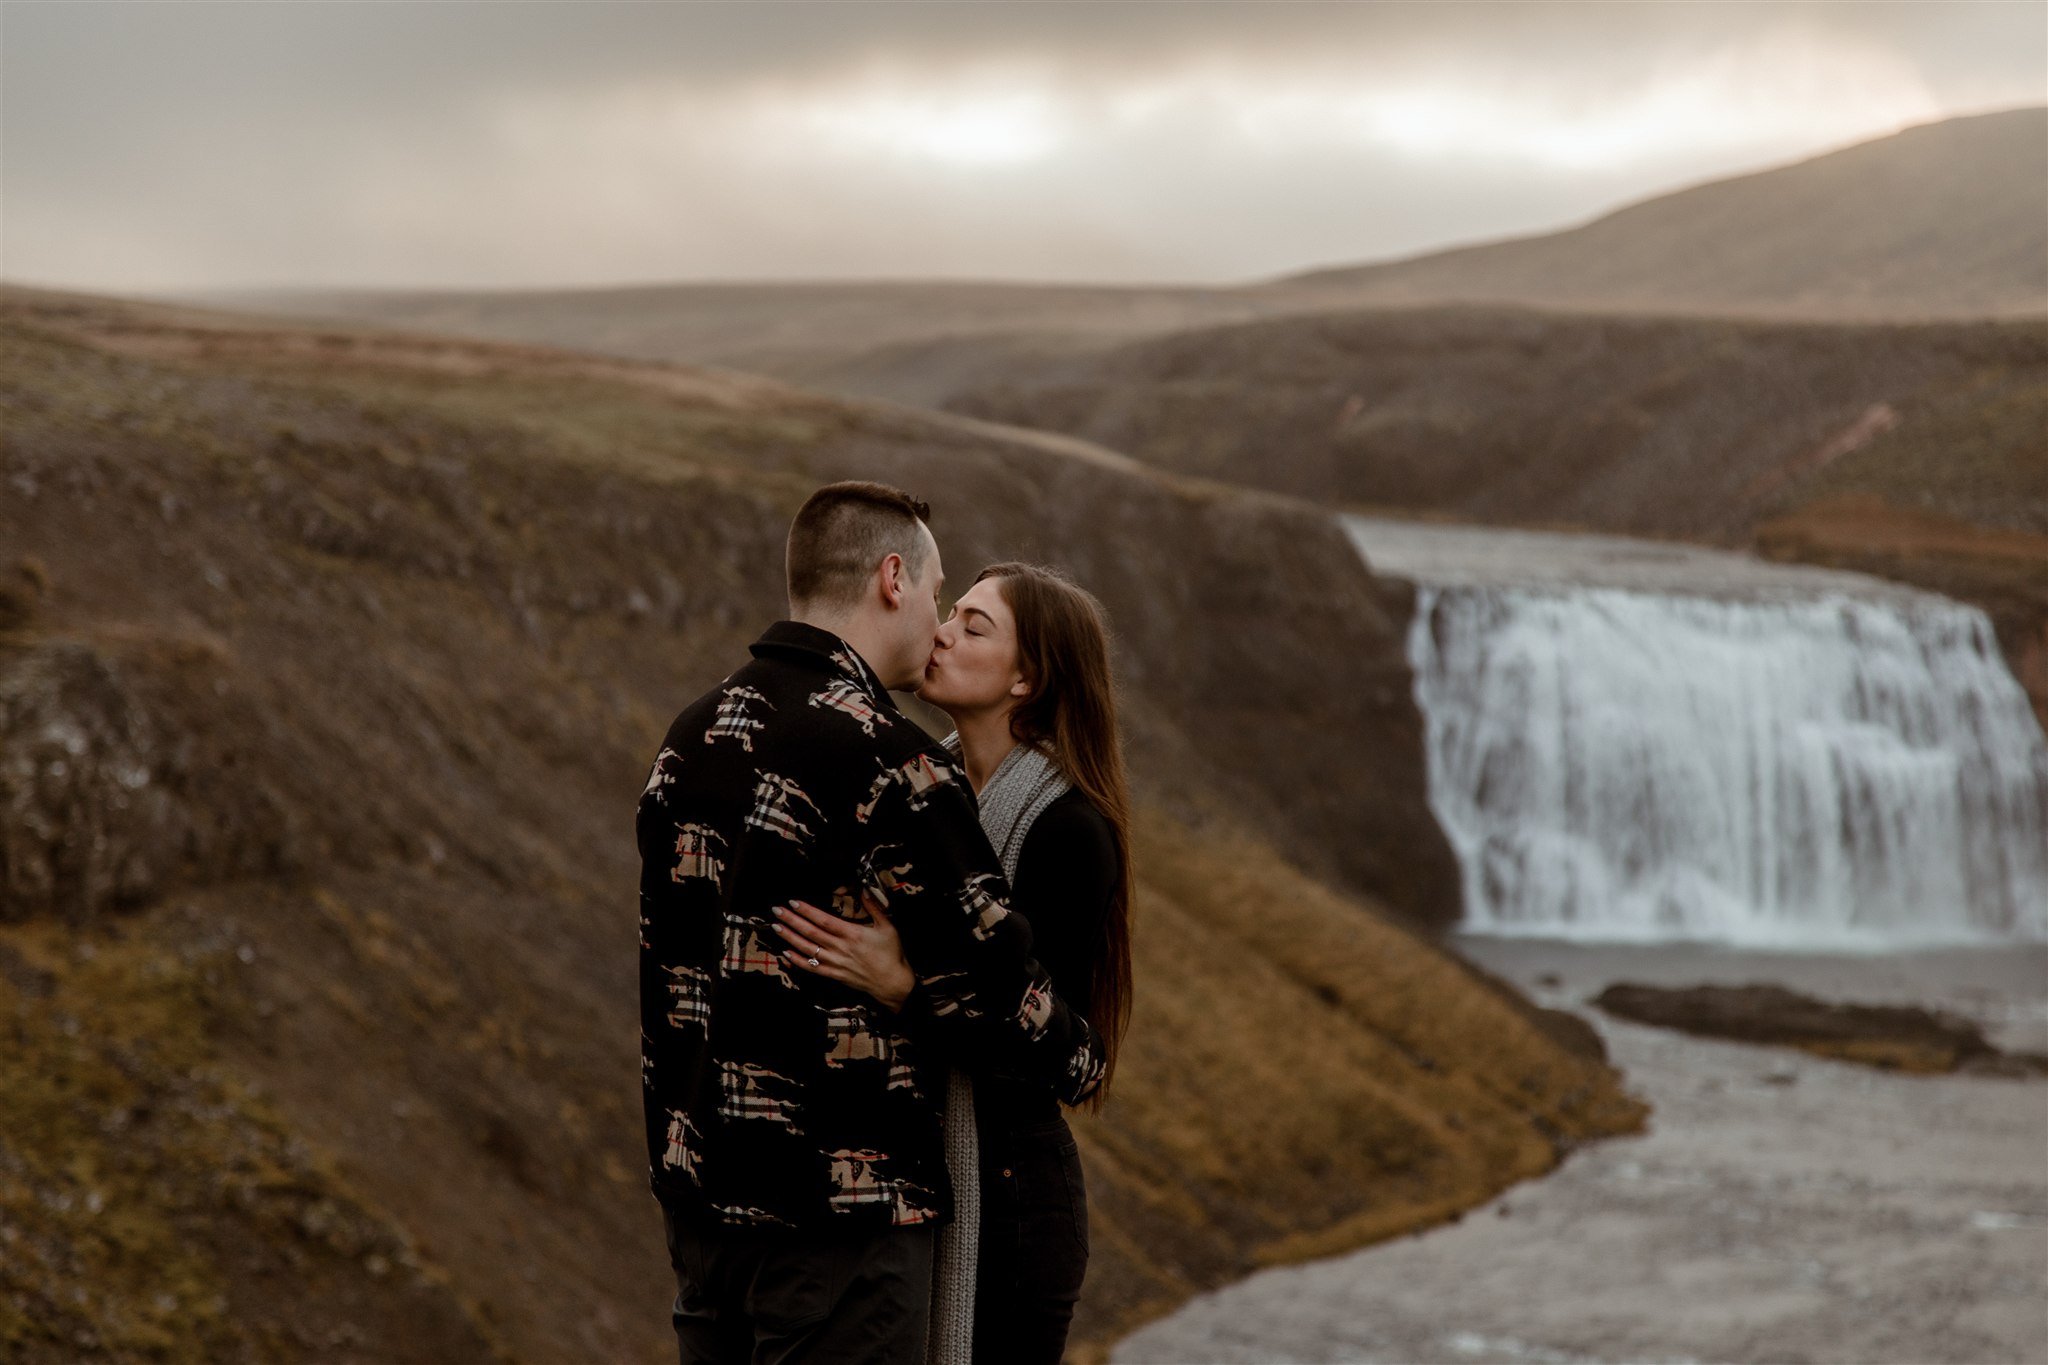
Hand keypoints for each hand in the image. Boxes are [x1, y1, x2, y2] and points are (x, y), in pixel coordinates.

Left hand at [774, 897, 915, 1011]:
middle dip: (792, 920)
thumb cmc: (891, 953)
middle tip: (777, 911)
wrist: (893, 982)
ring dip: (790, 938)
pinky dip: (798, 961)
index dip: (807, 911)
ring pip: (808, 949)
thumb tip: (865, 889)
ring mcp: (836, 963)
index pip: (824, 920)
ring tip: (776, 927)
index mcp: (853, 934)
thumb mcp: (887, 926)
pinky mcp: (835, 975)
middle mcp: (841, 948)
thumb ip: (874, 907)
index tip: (794, 902)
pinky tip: (786, 953)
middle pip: (811, 932)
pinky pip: (812, 968)